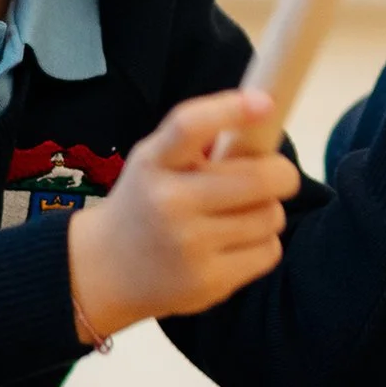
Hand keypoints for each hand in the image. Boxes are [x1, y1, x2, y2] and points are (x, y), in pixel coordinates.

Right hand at [66, 88, 301, 338]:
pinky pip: (269, 251)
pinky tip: (237, 244)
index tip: (264, 103)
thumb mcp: (154, 162)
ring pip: (270, 216)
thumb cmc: (144, 204)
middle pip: (258, 179)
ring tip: (242, 215)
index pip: (189, 126)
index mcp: (154, 163)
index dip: (231, 110)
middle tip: (277, 176)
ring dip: (267, 211)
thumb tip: (262, 114)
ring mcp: (190, 246)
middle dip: (281, 174)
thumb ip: (197, 141)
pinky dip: (263, 243)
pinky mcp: (210, 283)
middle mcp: (169, 203)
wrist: (104, 272)